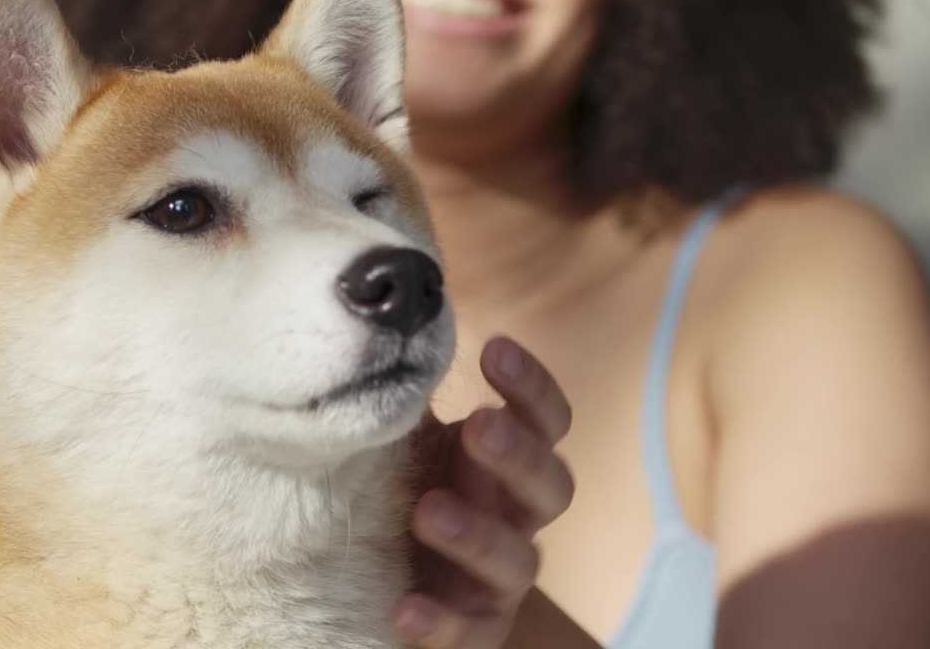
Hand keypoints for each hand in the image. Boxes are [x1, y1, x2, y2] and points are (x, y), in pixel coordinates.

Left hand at [392, 336, 574, 647]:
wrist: (378, 577)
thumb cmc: (394, 485)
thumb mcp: (401, 437)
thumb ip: (402, 390)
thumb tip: (387, 313)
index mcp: (506, 463)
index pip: (547, 422)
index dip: (531, 387)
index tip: (493, 347)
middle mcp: (515, 517)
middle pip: (552, 487)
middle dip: (519, 456)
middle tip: (480, 425)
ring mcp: (498, 580)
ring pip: (517, 561)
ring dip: (478, 534)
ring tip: (428, 512)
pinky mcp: (471, 631)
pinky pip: (469, 634)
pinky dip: (440, 621)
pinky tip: (404, 608)